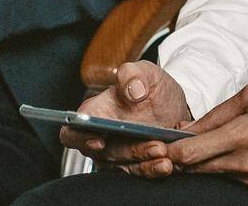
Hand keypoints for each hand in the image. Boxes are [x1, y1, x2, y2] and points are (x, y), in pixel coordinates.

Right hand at [60, 62, 192, 171]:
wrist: (175, 109)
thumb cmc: (153, 90)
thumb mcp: (148, 73)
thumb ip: (135, 74)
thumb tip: (132, 91)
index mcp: (96, 113)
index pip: (72, 131)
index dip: (79, 138)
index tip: (100, 140)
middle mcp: (102, 138)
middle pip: (105, 153)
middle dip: (130, 151)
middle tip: (155, 144)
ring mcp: (117, 155)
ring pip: (124, 166)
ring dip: (143, 163)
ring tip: (163, 152)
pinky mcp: (134, 166)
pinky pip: (138, 173)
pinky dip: (152, 170)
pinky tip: (166, 164)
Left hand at [164, 85, 247, 188]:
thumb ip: (216, 113)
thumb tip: (186, 128)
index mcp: (242, 136)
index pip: (190, 154)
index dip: (170, 150)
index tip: (159, 144)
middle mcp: (245, 164)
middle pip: (196, 168)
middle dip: (184, 156)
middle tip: (178, 142)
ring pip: (214, 173)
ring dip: (207, 160)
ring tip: (215, 140)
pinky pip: (234, 178)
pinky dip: (228, 166)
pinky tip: (239, 150)